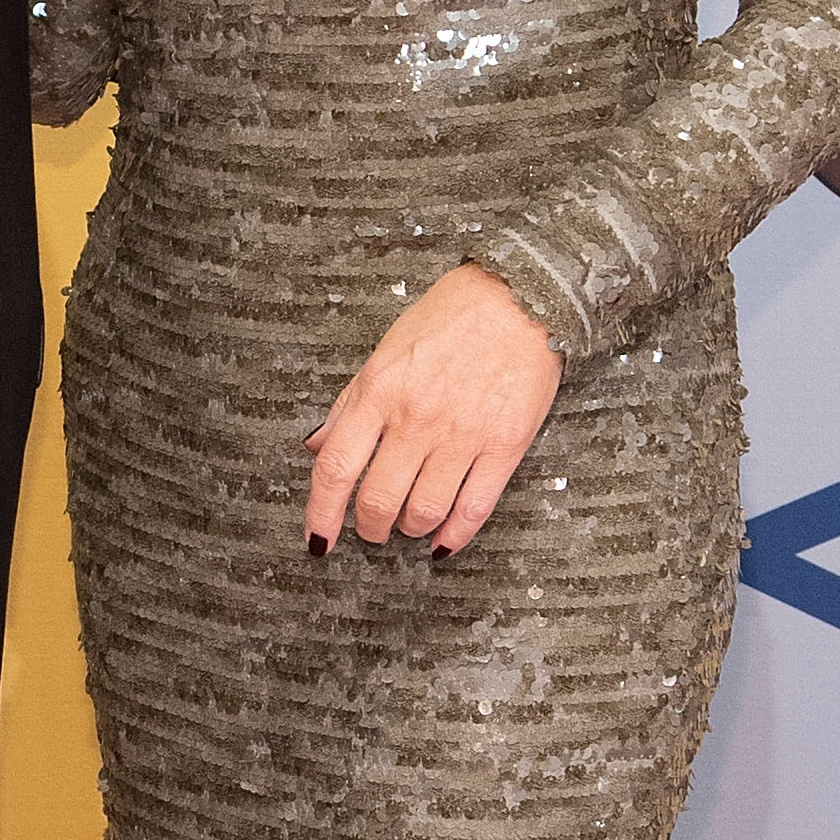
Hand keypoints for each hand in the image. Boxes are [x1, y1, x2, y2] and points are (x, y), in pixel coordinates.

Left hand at [305, 262, 561, 557]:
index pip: (336, 467)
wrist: (521, 298)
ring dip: (409, 528)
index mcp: (379, 391)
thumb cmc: (451, 319)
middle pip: (378, 499)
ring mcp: (462, 434)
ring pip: (424, 511)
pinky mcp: (505, 445)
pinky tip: (443, 542)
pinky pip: (474, 508)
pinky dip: (454, 534)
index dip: (321, 513)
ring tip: (408, 524)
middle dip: (370, 527)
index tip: (319, 538)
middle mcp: (416, 417)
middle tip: (372, 529)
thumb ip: (350, 404)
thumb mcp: (385, 352)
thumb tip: (318, 446)